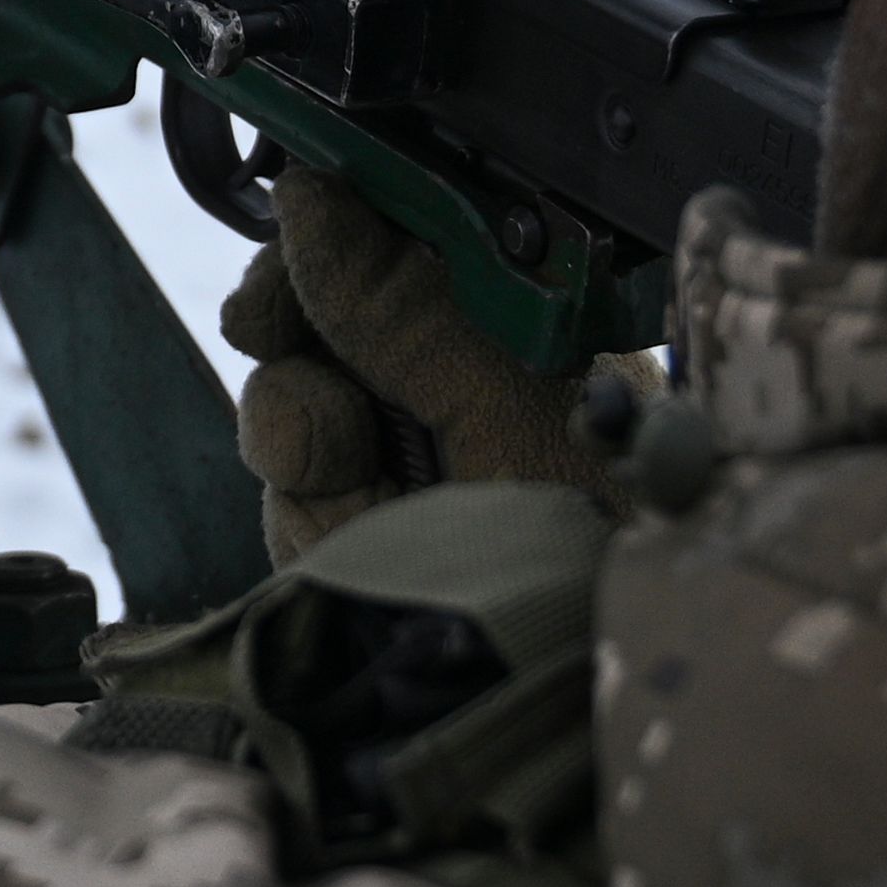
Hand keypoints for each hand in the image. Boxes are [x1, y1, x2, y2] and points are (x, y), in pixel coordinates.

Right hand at [220, 169, 642, 564]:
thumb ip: (402, 300)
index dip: (331, 236)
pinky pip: (287, 503)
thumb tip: (313, 185)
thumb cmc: (598, 539)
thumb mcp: (506, 399)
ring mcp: (409, 470)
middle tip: (288, 355)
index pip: (401, 239)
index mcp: (521, 327)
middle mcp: (460, 389)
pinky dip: (315, 525)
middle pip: (321, 315)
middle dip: (300, 344)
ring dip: (311, 448)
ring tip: (373, 492)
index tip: (291, 238)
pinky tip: (365, 548)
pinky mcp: (366, 549)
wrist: (583, 701)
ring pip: (287, 411)